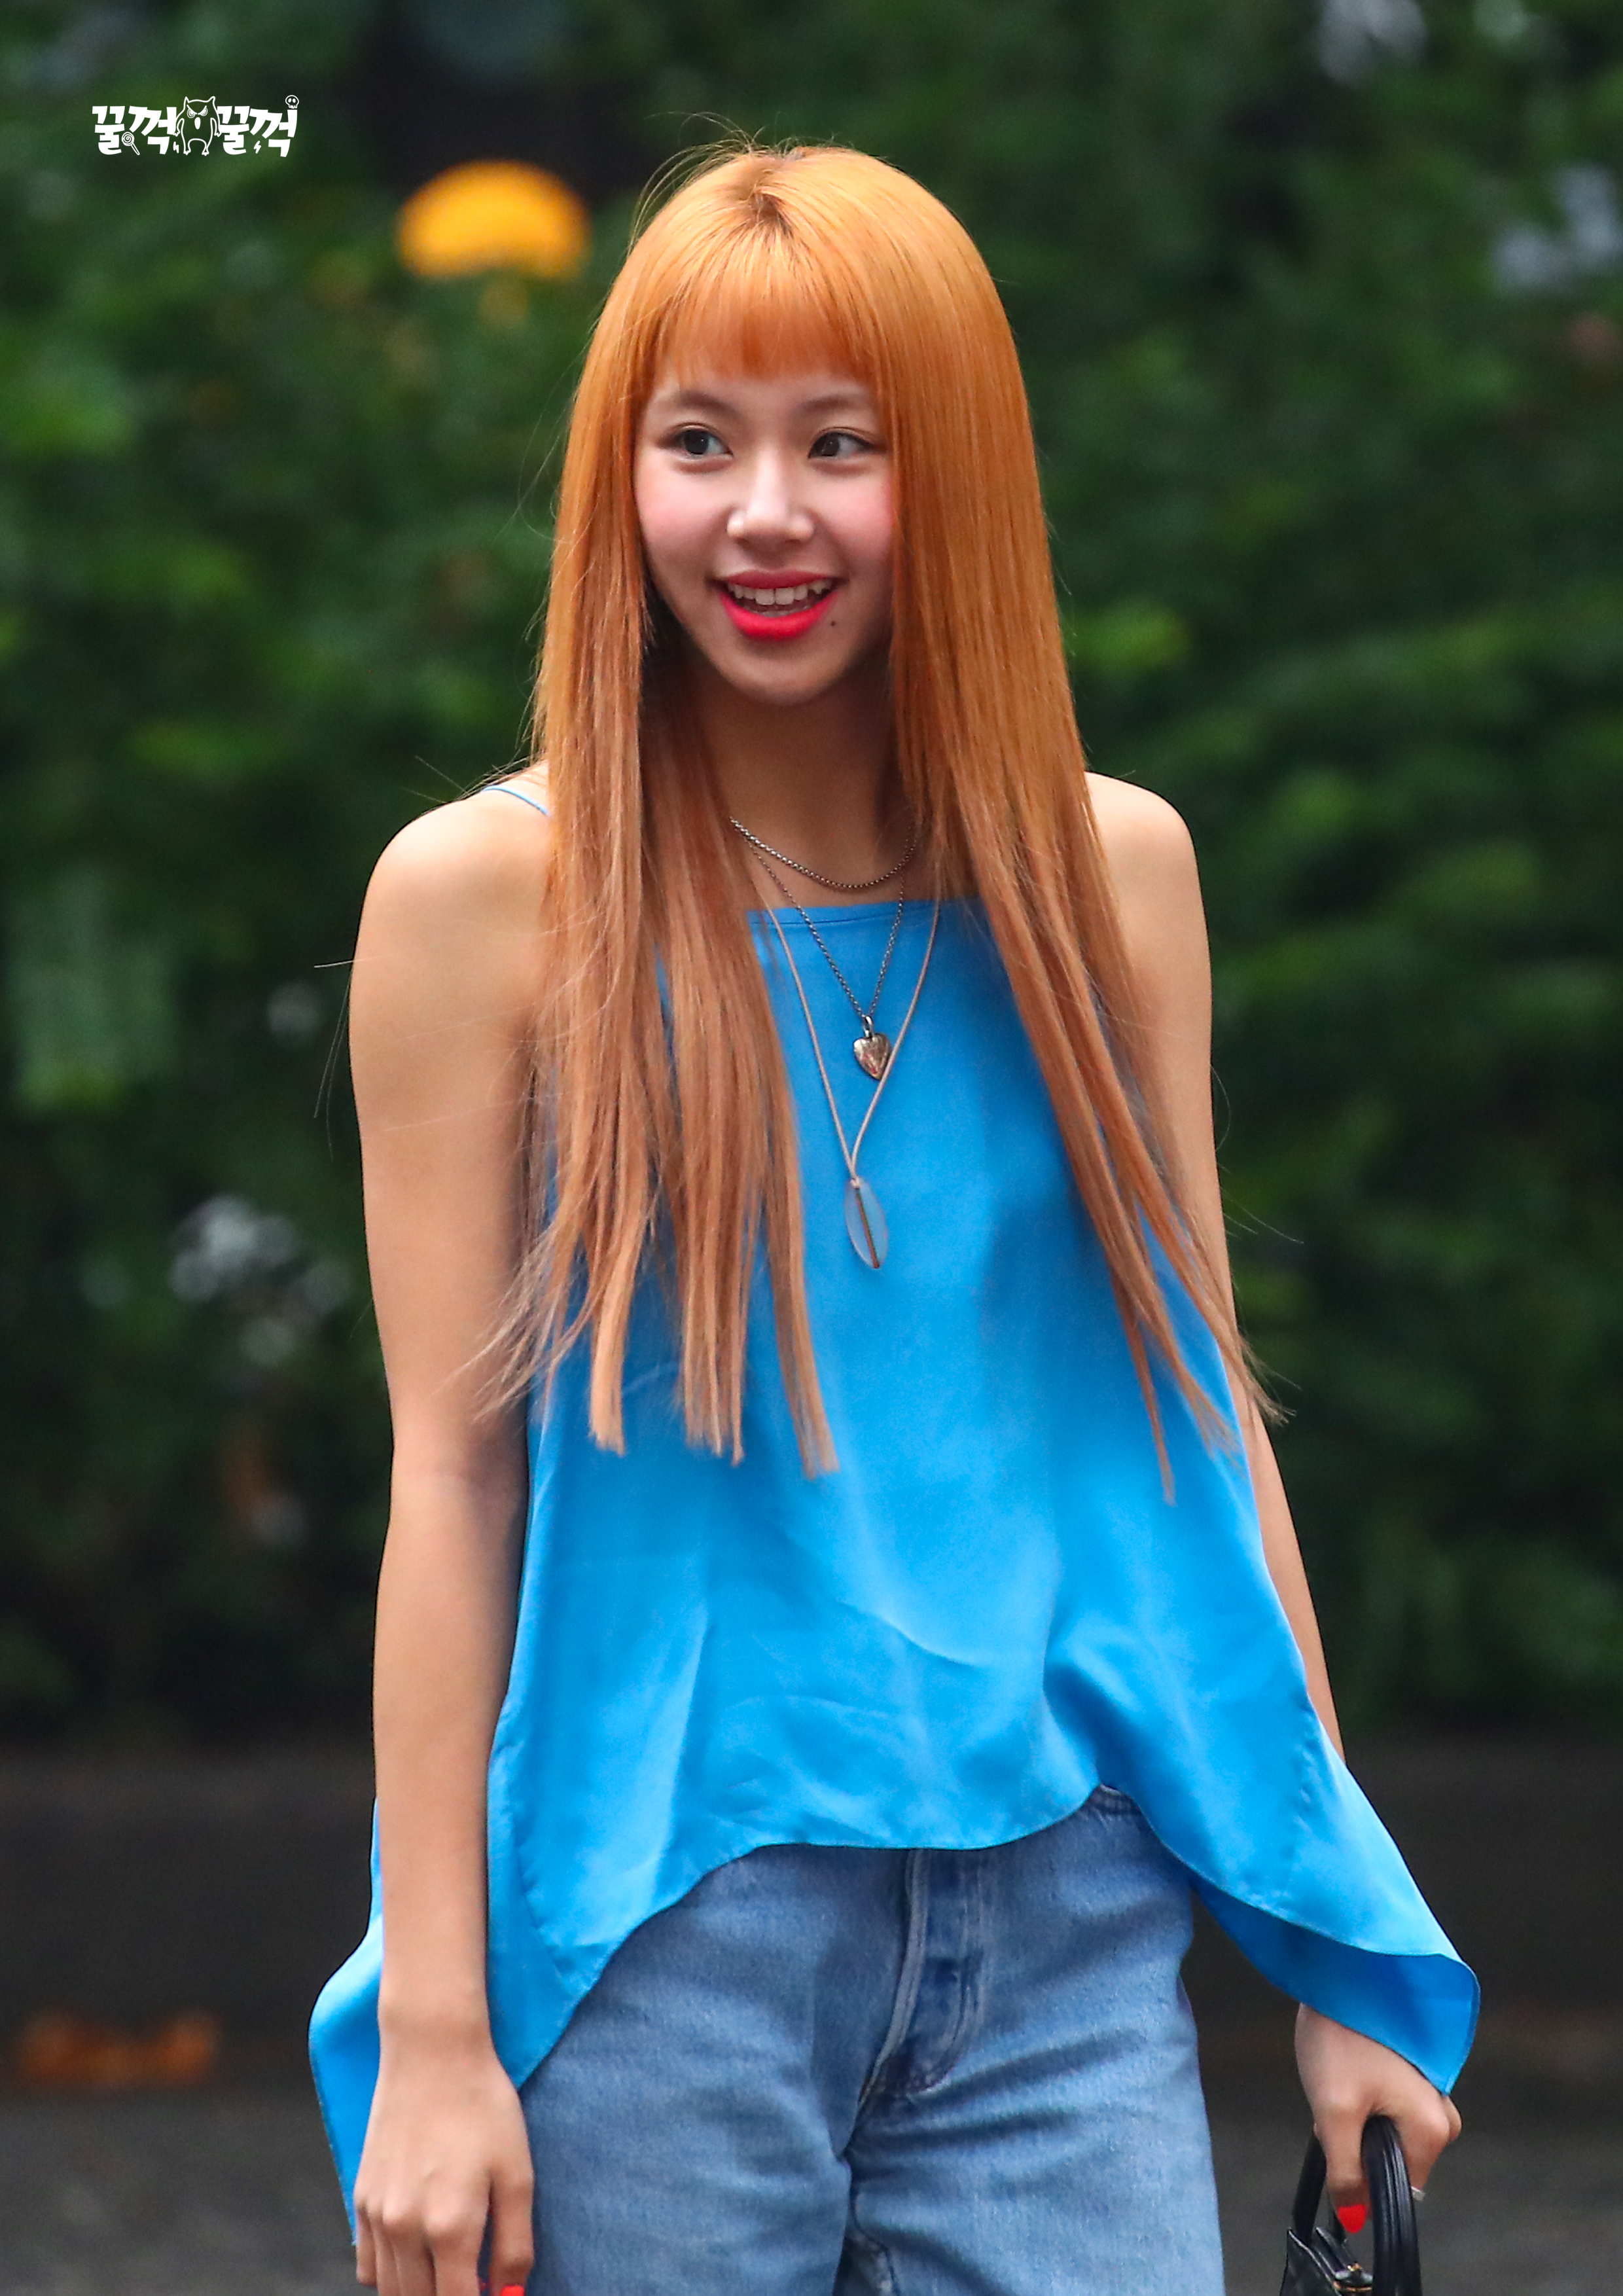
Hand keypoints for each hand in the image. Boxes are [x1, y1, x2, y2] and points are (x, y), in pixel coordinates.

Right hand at [354, 2025, 533, 2295]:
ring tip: (449, 2267)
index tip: (491, 2293)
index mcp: (450, 2227)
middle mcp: (406, 2229)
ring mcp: (377, 2215)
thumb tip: (510, 2295)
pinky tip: (417, 2251)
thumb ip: (514, 2245)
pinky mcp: (360, 2198)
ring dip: (419, 2290)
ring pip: (391, 2290)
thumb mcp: (518, 2173)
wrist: (432, 2052)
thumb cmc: (483, 2107)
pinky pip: (367, 2265)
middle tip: (472, 2279)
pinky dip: (390, 2273)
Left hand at [1294, 2005, 1460, 2221]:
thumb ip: (1345, 2170)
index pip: (1402, 2188)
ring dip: (1356, 2118)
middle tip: (1337, 2103)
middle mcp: (1442, 2113)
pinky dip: (1360, 2097)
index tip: (1338, 2143)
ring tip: (1339, 2078)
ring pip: (1386, 2133)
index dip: (1363, 2178)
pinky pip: (1386, 2108)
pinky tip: (1346, 2068)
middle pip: (1393, 2160)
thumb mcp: (1333, 2112)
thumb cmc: (1343, 2033)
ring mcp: (1430, 2092)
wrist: (1342, 1971)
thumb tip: (1355, 2215)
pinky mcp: (1413, 2074)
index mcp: (1434, 2129)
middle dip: (1357, 2143)